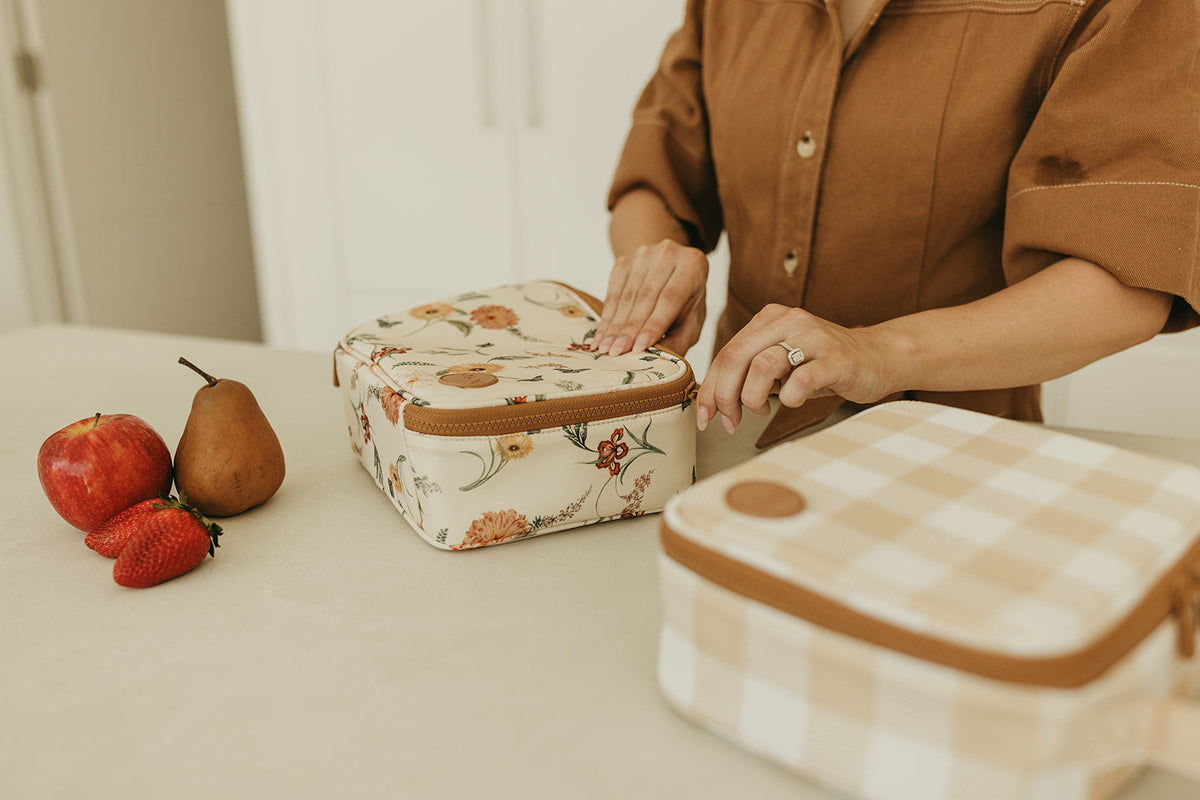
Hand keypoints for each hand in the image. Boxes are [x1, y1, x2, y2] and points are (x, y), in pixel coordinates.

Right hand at [595, 240, 707, 355]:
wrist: (670, 270)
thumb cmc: (686, 301)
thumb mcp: (692, 321)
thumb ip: (680, 339)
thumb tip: (659, 361)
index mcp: (693, 264)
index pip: (670, 298)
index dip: (653, 324)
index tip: (638, 348)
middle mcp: (669, 253)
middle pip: (645, 297)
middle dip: (629, 329)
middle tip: (616, 353)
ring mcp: (644, 254)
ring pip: (627, 295)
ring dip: (614, 325)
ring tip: (605, 348)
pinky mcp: (624, 261)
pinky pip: (613, 292)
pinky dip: (607, 316)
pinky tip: (601, 335)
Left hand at [695, 304, 898, 432]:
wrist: (879, 357)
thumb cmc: (824, 365)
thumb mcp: (781, 363)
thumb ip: (749, 374)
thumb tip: (715, 403)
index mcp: (770, 318)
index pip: (727, 352)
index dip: (711, 388)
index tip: (706, 416)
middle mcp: (789, 321)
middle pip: (737, 356)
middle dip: (724, 395)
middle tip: (729, 420)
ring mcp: (814, 338)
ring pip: (763, 365)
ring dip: (752, 397)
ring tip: (761, 410)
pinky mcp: (837, 359)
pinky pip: (801, 380)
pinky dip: (789, 398)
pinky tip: (792, 402)